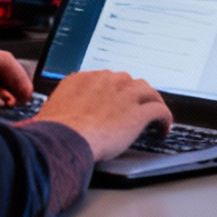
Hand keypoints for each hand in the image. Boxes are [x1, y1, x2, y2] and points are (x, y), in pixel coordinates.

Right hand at [35, 70, 171, 160]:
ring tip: (154, 115)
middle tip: (135, 107)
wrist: (65, 139)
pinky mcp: (138, 113)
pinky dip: (165, 118)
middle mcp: (107, 81)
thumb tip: (55, 118)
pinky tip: (163, 128)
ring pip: (147, 91)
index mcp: (84, 79)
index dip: (115, 90)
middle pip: (128, 81)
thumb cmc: (54, 131)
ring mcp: (124, 95)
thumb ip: (61, 108)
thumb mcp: (51, 111)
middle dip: (133, 94)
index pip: (106, 78)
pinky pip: (160, 110)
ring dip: (152, 102)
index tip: (117, 100)